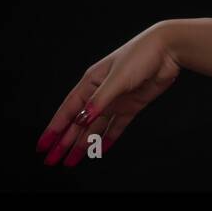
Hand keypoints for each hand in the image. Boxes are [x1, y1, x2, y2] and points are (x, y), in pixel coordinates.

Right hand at [36, 23, 180, 166]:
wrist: (168, 50)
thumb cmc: (140, 54)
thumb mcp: (117, 78)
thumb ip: (100, 101)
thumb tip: (81, 119)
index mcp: (91, 82)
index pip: (68, 110)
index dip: (54, 129)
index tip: (43, 145)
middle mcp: (101, 92)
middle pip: (78, 122)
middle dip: (64, 142)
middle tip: (53, 160)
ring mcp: (116, 100)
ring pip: (95, 127)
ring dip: (83, 144)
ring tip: (72, 160)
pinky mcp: (131, 105)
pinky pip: (116, 126)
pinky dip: (108, 138)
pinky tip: (101, 149)